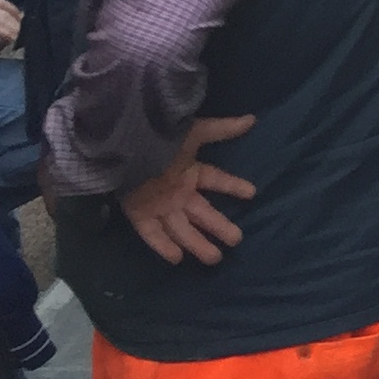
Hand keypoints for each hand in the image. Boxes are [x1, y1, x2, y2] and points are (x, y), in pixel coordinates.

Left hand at [123, 115, 259, 265]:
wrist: (126, 150)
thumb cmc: (161, 142)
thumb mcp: (195, 133)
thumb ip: (222, 129)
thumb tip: (252, 119)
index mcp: (190, 172)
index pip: (217, 180)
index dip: (234, 186)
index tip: (252, 193)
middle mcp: (178, 193)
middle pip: (202, 213)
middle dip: (219, 227)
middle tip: (237, 240)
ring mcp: (160, 206)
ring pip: (181, 229)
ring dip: (197, 243)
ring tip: (214, 258)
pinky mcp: (141, 216)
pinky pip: (153, 234)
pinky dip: (163, 246)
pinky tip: (178, 259)